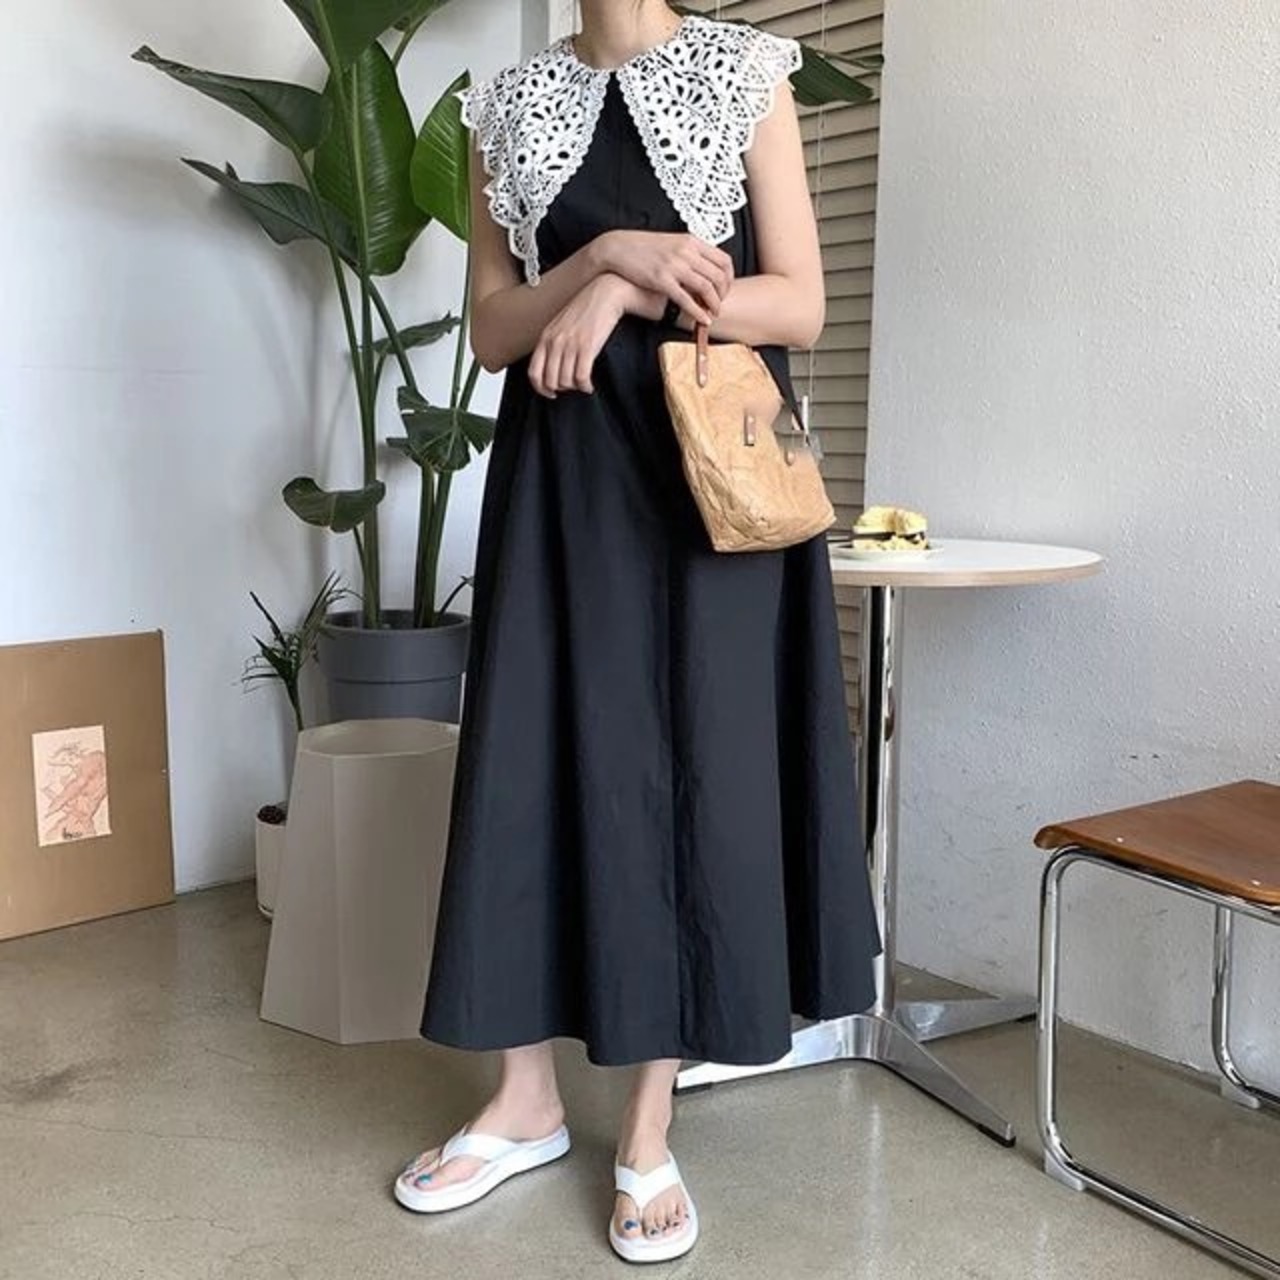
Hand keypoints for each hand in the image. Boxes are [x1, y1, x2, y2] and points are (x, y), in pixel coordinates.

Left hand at [529, 272, 637, 398]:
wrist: (604, 293)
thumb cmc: (586, 309)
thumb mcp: (561, 325)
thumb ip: (553, 343)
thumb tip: (553, 367)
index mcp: (546, 337)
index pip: (534, 373)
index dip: (541, 389)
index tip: (551, 393)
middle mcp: (555, 342)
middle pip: (551, 381)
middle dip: (562, 389)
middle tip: (572, 386)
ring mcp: (570, 344)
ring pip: (566, 382)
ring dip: (575, 387)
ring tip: (583, 384)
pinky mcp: (587, 346)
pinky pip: (581, 377)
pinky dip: (585, 386)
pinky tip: (589, 385)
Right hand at [594, 231, 733, 326]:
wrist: (618, 247)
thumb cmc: (643, 247)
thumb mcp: (672, 242)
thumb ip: (690, 253)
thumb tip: (704, 269)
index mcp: (691, 241)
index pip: (724, 260)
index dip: (729, 279)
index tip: (725, 289)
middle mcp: (686, 252)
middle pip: (718, 276)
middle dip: (723, 295)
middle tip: (719, 304)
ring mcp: (675, 266)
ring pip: (706, 288)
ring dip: (714, 305)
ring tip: (712, 314)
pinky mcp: (662, 280)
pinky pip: (686, 299)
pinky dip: (698, 312)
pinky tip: (702, 320)